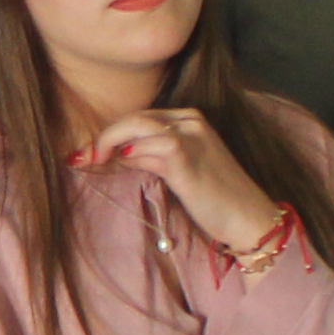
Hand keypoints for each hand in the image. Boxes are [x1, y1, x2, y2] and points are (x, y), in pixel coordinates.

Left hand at [81, 104, 284, 253]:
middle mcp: (191, 121)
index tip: (91, 151)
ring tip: (94, 162)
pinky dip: (129, 156)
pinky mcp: (186, 160)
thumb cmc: (216, 199)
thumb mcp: (182, 170)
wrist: (249, 218)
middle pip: (135, 117)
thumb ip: (153, 157)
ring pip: (138, 127)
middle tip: (84, 157)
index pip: (142, 117)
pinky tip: (120, 165)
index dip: (113, 132)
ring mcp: (191, 138)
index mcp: (190, 119)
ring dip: (109, 144)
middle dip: (105, 136)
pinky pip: (147, 149)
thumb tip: (117, 155)